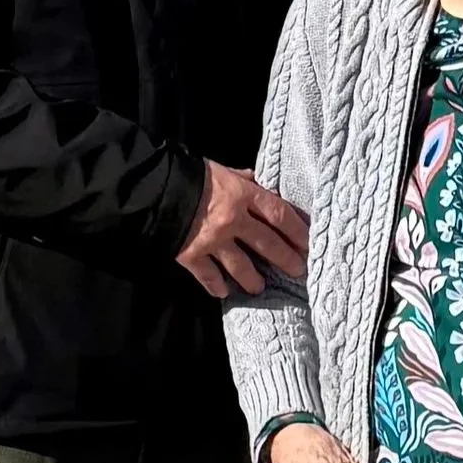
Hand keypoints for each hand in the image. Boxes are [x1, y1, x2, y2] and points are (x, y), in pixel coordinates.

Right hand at [176, 162, 308, 297]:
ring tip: (260, 287)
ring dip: (253, 279)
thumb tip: (254, 178)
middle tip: (298, 271)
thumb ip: (240, 178)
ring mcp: (214, 241)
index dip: (298, 231)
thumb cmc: (189, 174)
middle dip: (286, 259)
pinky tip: (224, 293)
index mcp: (243, 194)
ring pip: (241, 266)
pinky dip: (216, 286)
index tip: (309, 243)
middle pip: (268, 244)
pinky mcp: (193, 255)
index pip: (280, 214)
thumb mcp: (219, 169)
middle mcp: (234, 220)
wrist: (153, 188)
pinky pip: (208, 276)